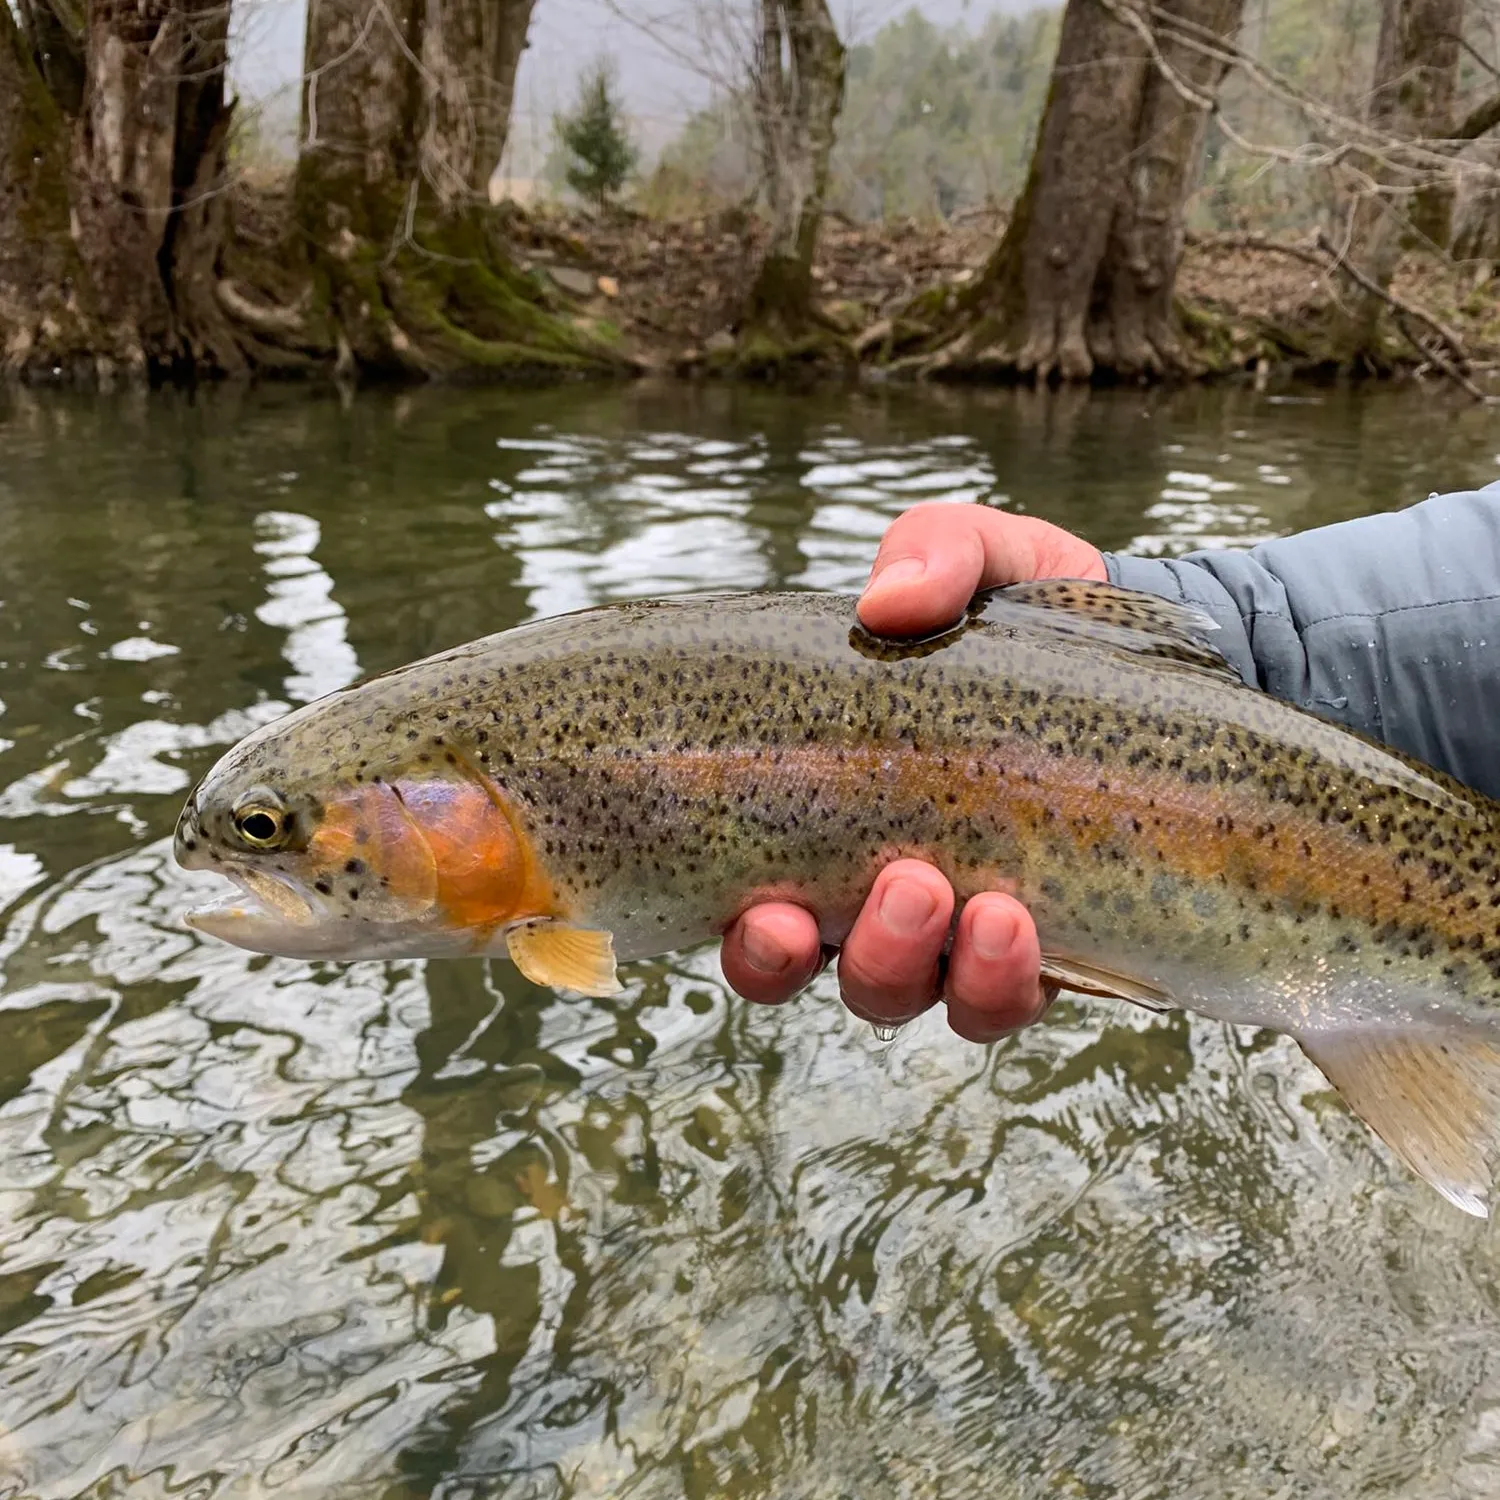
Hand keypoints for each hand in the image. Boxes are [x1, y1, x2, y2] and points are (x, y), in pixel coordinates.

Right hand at [720, 502, 1106, 1040]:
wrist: (1158, 658)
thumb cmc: (1032, 618)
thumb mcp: (986, 559)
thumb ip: (933, 553)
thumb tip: (886, 603)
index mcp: (843, 821)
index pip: (769, 915)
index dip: (758, 945)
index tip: (769, 913)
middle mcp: (894, 894)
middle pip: (851, 976)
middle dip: (869, 954)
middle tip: (909, 885)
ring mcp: (975, 930)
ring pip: (933, 999)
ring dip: (950, 971)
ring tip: (991, 909)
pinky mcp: (1058, 946)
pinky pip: (1018, 998)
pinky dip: (1014, 980)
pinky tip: (1029, 922)